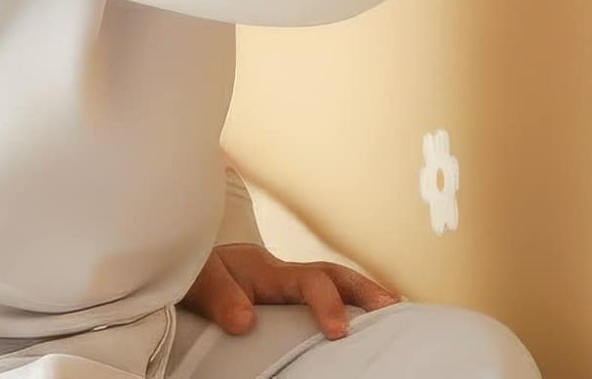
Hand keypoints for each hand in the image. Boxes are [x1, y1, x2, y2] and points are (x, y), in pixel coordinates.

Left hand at [179, 243, 403, 341]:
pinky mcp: (290, 299)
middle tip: (394, 309)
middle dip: (366, 290)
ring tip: (399, 315)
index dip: (327, 302)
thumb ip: (220, 298)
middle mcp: (285, 273)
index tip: (340, 331)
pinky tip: (372, 322)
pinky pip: (326, 296)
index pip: (308, 280)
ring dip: (367, 296)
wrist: (192, 262)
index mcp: (267, 270)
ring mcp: (289, 284)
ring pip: (336, 282)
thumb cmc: (197, 273)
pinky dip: (352, 304)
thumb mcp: (199, 282)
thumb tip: (245, 321)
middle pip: (334, 273)